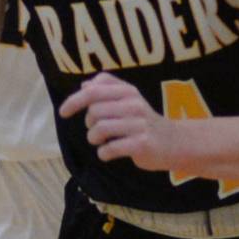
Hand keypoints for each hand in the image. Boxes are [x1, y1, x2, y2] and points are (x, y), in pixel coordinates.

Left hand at [58, 71, 174, 169]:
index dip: (74, 100)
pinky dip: (103, 153)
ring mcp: (138, 124)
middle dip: (88, 124)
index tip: (63, 112)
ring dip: (94, 139)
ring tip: (101, 142)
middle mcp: (134, 104)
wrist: (174, 143)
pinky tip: (108, 153)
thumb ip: (107, 90)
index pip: (94, 90)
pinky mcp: (141, 144)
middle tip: (96, 131)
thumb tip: (84, 85)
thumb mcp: (130, 100)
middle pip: (94, 111)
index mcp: (128, 91)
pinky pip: (110, 149)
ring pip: (100, 129)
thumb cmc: (144, 122)